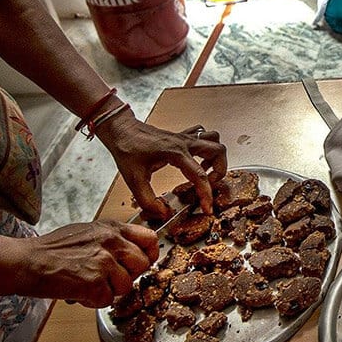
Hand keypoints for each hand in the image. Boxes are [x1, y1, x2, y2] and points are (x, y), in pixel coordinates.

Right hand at [12, 220, 159, 307]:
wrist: (26, 261)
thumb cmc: (51, 249)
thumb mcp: (87, 232)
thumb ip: (111, 239)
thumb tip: (130, 252)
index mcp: (111, 229)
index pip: (150, 239)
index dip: (149, 254)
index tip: (142, 262)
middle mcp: (111, 243)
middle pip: (143, 265)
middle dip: (128, 276)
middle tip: (108, 278)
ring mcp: (104, 263)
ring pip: (127, 286)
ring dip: (109, 291)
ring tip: (88, 284)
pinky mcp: (94, 283)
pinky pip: (107, 300)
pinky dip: (93, 301)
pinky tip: (79, 292)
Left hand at [93, 114, 226, 216]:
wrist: (121, 129)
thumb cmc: (127, 149)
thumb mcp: (134, 179)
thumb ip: (148, 200)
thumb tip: (163, 212)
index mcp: (175, 153)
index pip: (200, 176)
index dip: (206, 194)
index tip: (207, 207)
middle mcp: (184, 143)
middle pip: (218, 151)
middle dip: (219, 171)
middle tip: (209, 184)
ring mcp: (184, 137)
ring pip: (214, 140)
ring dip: (216, 157)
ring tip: (206, 171)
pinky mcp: (181, 136)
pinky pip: (203, 135)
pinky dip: (207, 146)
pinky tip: (197, 159)